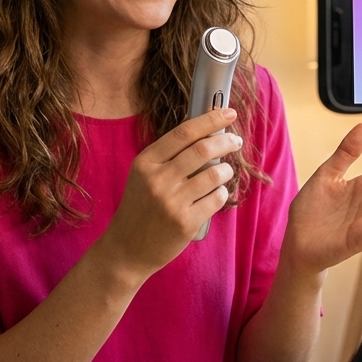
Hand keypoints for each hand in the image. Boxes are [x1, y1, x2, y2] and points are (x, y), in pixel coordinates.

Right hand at [96, 107, 241, 279]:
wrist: (126, 248)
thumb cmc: (140, 208)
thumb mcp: (143, 176)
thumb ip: (168, 156)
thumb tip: (206, 132)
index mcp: (146, 162)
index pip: (183, 133)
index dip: (210, 120)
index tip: (228, 113)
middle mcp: (157, 180)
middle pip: (203, 149)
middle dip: (226, 140)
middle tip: (235, 140)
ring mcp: (172, 202)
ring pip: (215, 174)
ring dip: (227, 170)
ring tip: (225, 172)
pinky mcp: (185, 223)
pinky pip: (217, 198)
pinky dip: (222, 193)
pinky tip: (217, 194)